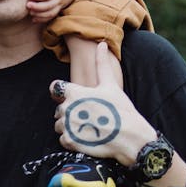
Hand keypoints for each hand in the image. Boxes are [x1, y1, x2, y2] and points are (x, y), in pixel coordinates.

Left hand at [27, 0, 79, 22]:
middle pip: (49, 6)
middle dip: (37, 7)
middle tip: (27, 5)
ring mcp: (61, 5)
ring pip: (50, 13)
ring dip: (39, 15)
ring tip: (30, 12)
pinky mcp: (60, 9)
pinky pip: (52, 16)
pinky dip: (43, 19)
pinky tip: (34, 19)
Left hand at [49, 43, 155, 165]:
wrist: (130, 137)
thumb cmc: (121, 109)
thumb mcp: (111, 84)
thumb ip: (101, 64)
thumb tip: (102, 44)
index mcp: (74, 92)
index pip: (55, 88)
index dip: (62, 92)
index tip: (73, 97)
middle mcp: (67, 108)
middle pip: (59, 108)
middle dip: (70, 111)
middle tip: (89, 115)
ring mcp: (68, 126)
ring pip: (59, 125)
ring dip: (70, 126)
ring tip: (88, 127)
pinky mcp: (70, 142)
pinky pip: (63, 139)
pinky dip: (72, 139)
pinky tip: (86, 137)